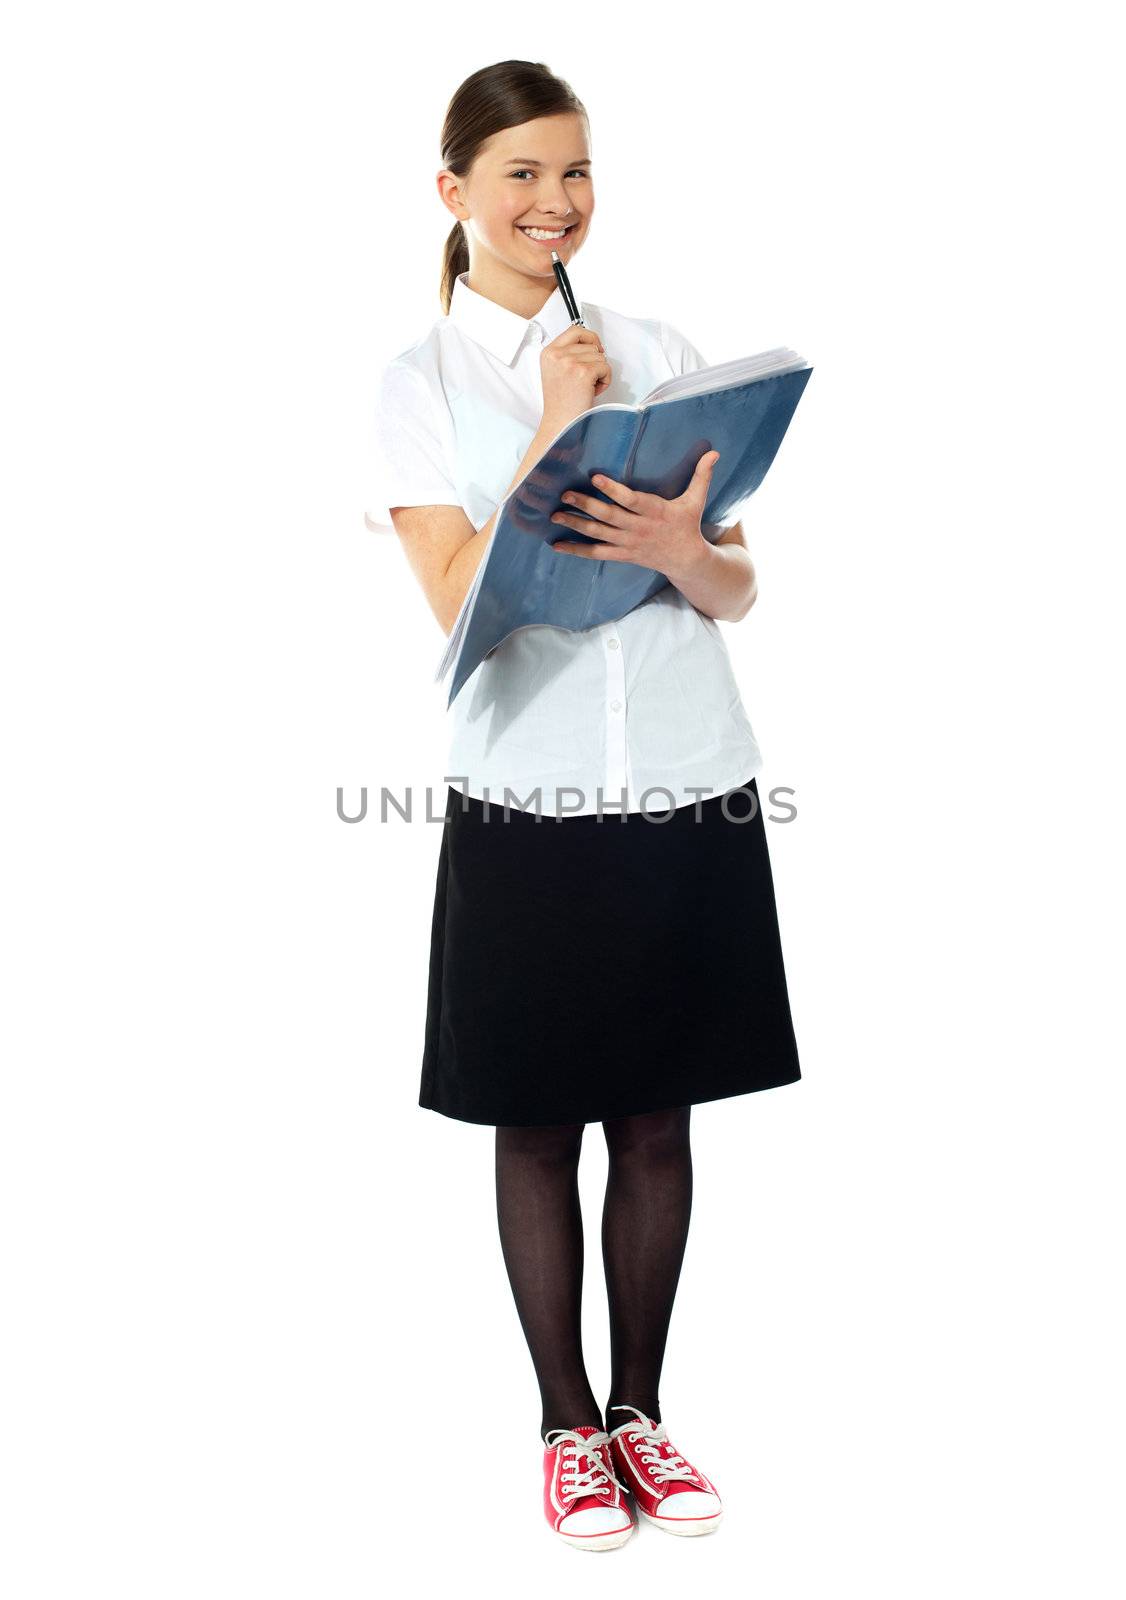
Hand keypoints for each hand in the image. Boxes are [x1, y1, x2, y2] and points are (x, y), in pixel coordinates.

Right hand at [540, 324, 612, 433]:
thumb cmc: (561, 403)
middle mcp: (557, 355)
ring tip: (587, 387)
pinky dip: (605, 380)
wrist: (560, 424)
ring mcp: (570, 362)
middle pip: (590, 344)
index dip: (589, 338)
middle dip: (594, 361)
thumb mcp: (555, 372)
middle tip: (586, 379)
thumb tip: (592, 345)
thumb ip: (567, 355)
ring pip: (600, 356)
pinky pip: (605, 367)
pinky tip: (593, 391)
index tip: (596, 348)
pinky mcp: (583, 372)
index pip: (575, 330)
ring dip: (599, 372)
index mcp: (549, 352)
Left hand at [548, 450, 720, 580]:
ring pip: (598, 535)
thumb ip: (702, 475)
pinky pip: (596, 554)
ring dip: (576, 524)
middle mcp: (638, 528)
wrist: (686, 561)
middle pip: (609, 517)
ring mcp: (628, 543)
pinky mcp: (622, 554)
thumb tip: (715, 452)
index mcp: (655, 511)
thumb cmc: (687, 525)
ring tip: (555, 514)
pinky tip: (557, 544)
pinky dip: (577, 550)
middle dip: (585, 505)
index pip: (631, 500)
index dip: (613, 490)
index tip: (595, 477)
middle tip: (565, 493)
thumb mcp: (696, 500)